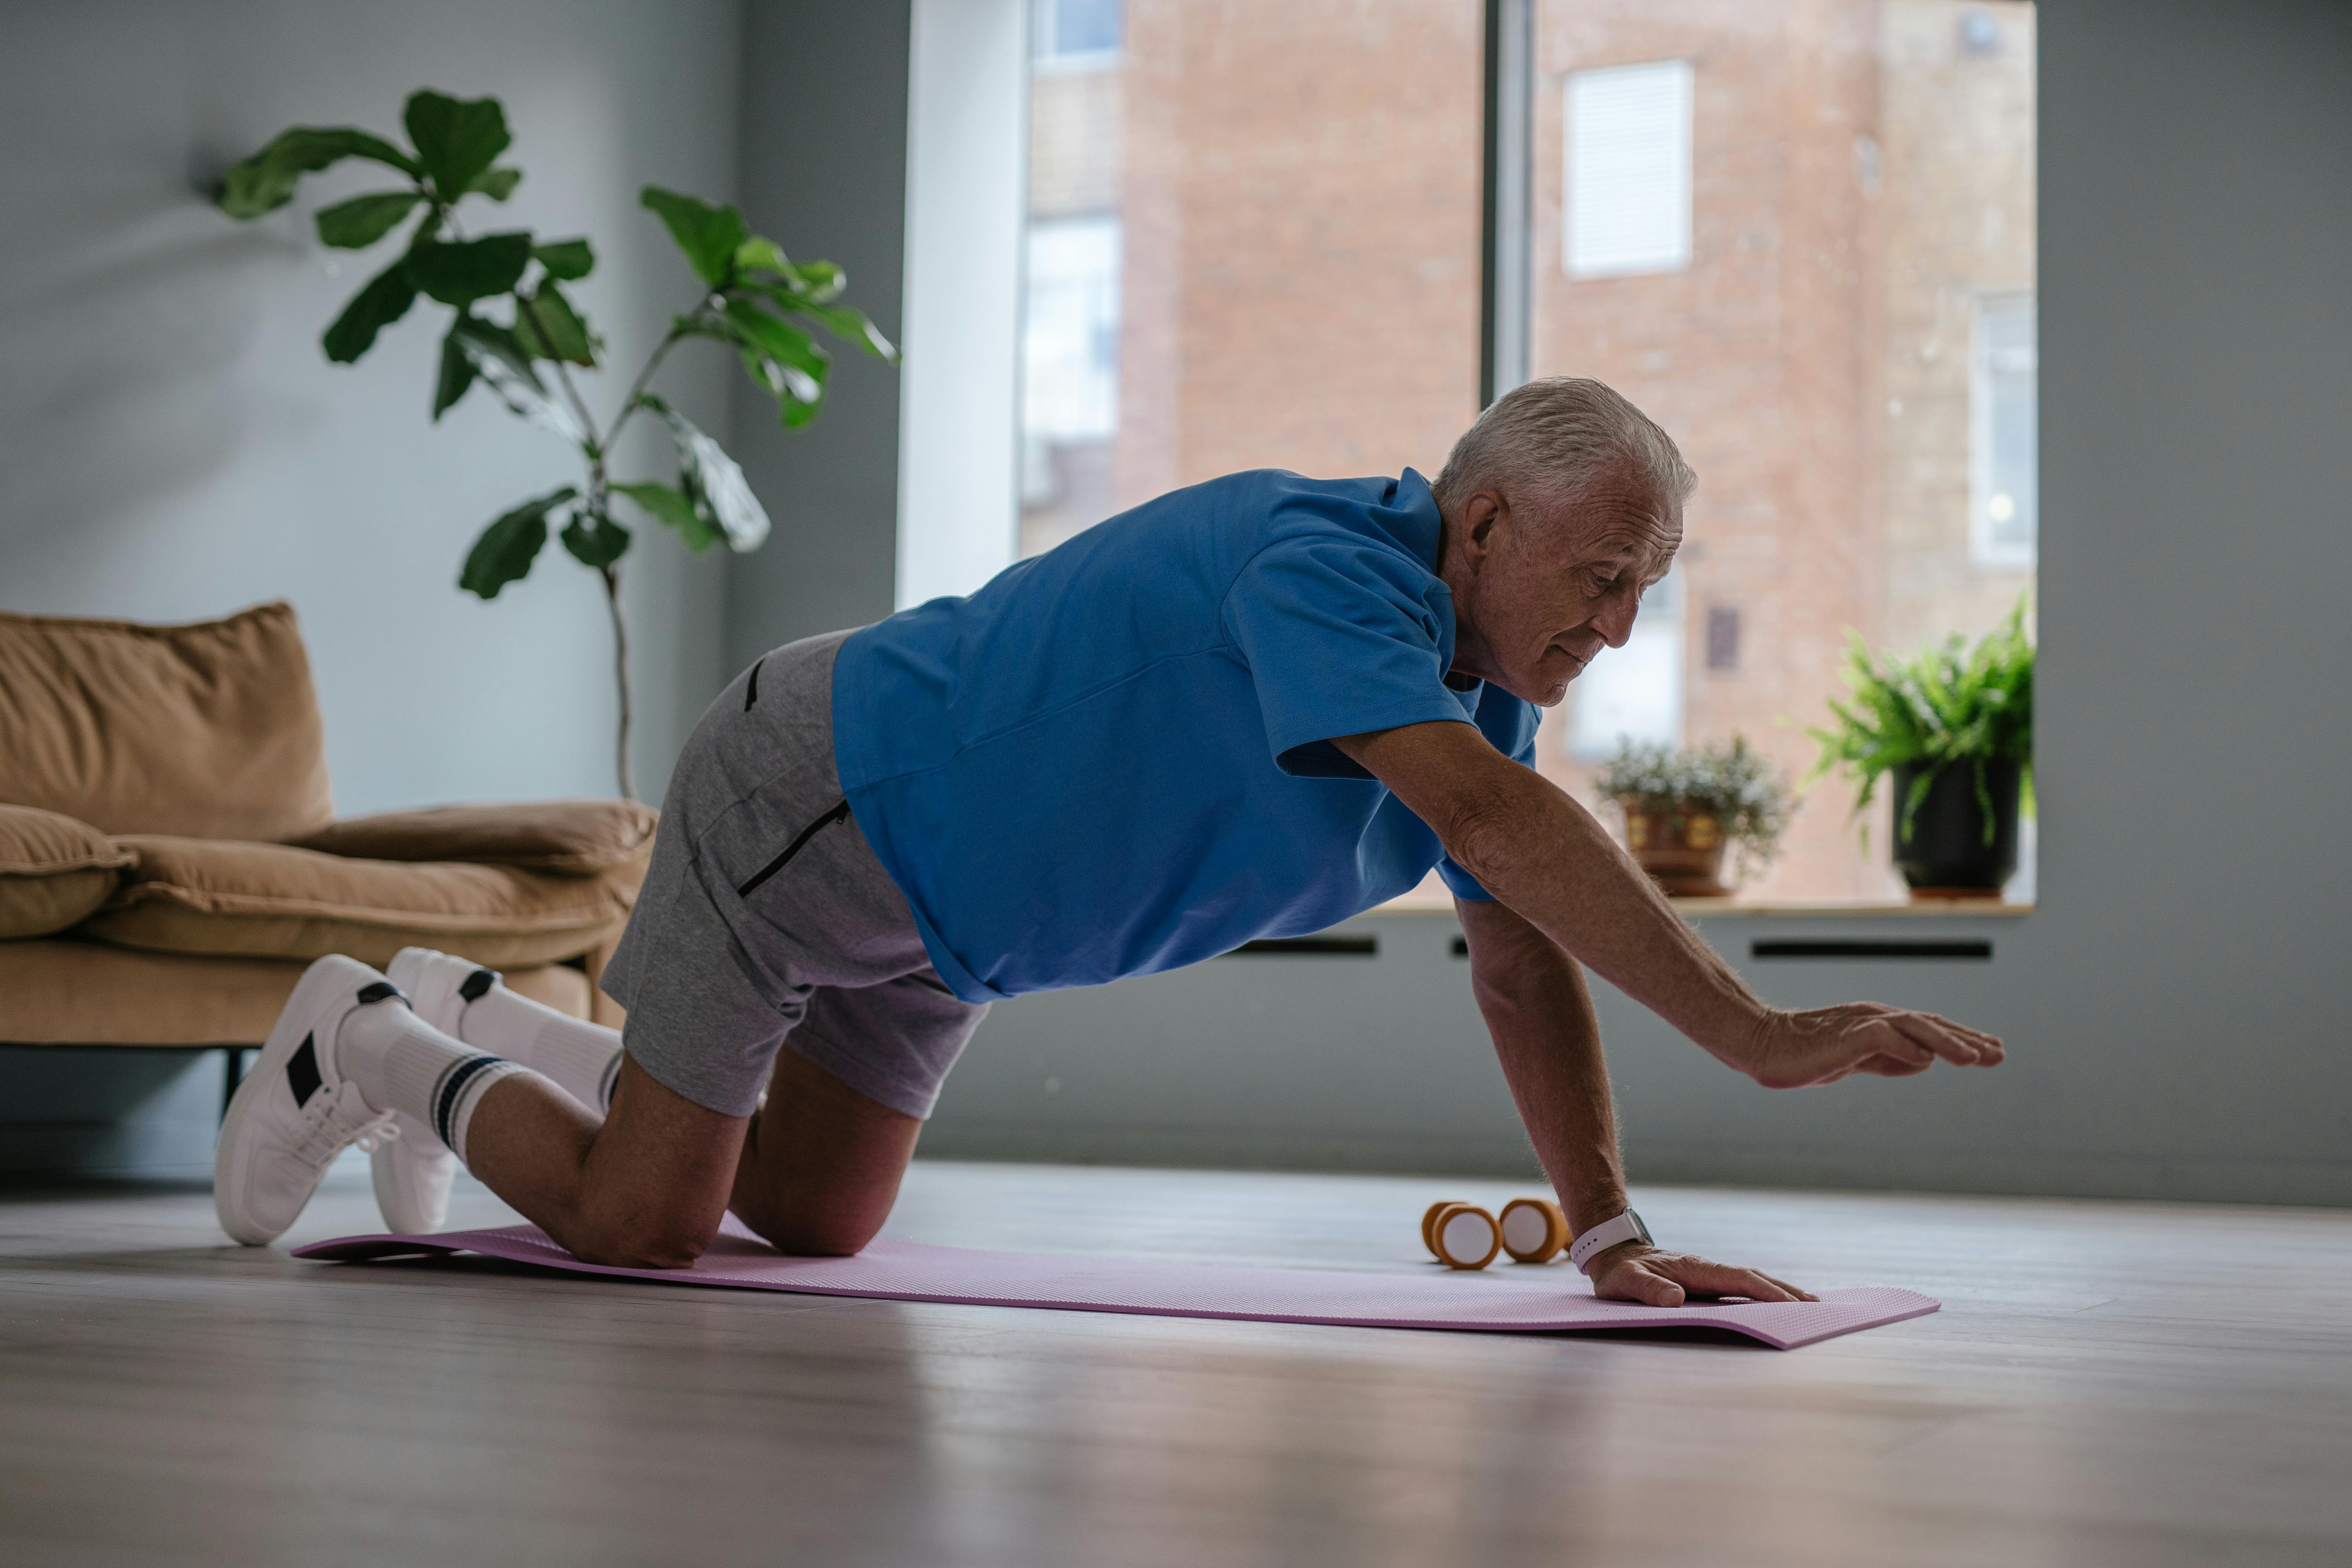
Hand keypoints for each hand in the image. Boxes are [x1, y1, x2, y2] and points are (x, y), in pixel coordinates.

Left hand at [1585, 1241, 1816, 1305]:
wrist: (1612, 1253)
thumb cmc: (1617, 1270)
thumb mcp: (1623, 1280)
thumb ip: (1646, 1289)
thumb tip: (1674, 1299)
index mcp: (1695, 1268)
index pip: (1739, 1278)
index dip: (1766, 1291)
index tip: (1791, 1305)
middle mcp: (1707, 1269)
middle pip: (1754, 1277)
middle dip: (1784, 1291)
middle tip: (1816, 1306)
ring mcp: (1708, 1275)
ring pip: (1749, 1281)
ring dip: (1777, 1291)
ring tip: (1806, 1305)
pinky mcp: (1705, 1283)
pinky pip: (1738, 1289)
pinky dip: (1760, 1295)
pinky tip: (1773, 1306)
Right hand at [1737, 1002, 2003, 1088]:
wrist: (1761, 1045)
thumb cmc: (1804, 1055)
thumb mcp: (1856, 1062)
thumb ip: (1889, 1061)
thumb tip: (1925, 1061)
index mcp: (1879, 1024)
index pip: (1929, 1029)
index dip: (1961, 1039)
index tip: (1990, 1051)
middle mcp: (1876, 1018)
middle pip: (1930, 1025)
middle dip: (1967, 1040)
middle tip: (1999, 1053)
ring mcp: (1861, 1024)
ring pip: (1914, 1027)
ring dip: (1948, 1042)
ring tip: (1976, 1058)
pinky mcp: (1846, 1035)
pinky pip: (1882, 1038)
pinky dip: (1905, 1048)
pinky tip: (1927, 1060)